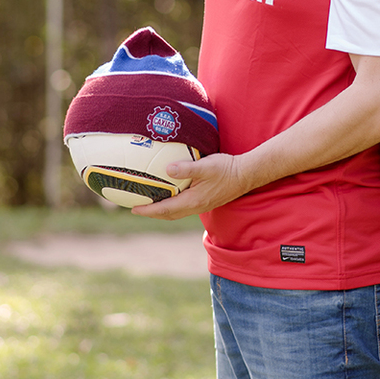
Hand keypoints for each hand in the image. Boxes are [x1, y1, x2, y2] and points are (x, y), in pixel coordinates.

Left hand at [131, 153, 248, 220]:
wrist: (246, 174)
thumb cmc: (226, 168)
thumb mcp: (206, 166)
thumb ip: (187, 168)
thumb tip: (167, 169)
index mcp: (192, 201)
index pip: (164, 209)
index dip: (147, 210)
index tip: (133, 208)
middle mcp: (195, 207)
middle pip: (168, 214)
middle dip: (151, 213)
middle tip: (136, 208)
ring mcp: (201, 205)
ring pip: (176, 212)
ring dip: (161, 210)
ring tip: (150, 204)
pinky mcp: (206, 201)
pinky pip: (183, 207)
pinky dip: (172, 205)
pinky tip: (171, 196)